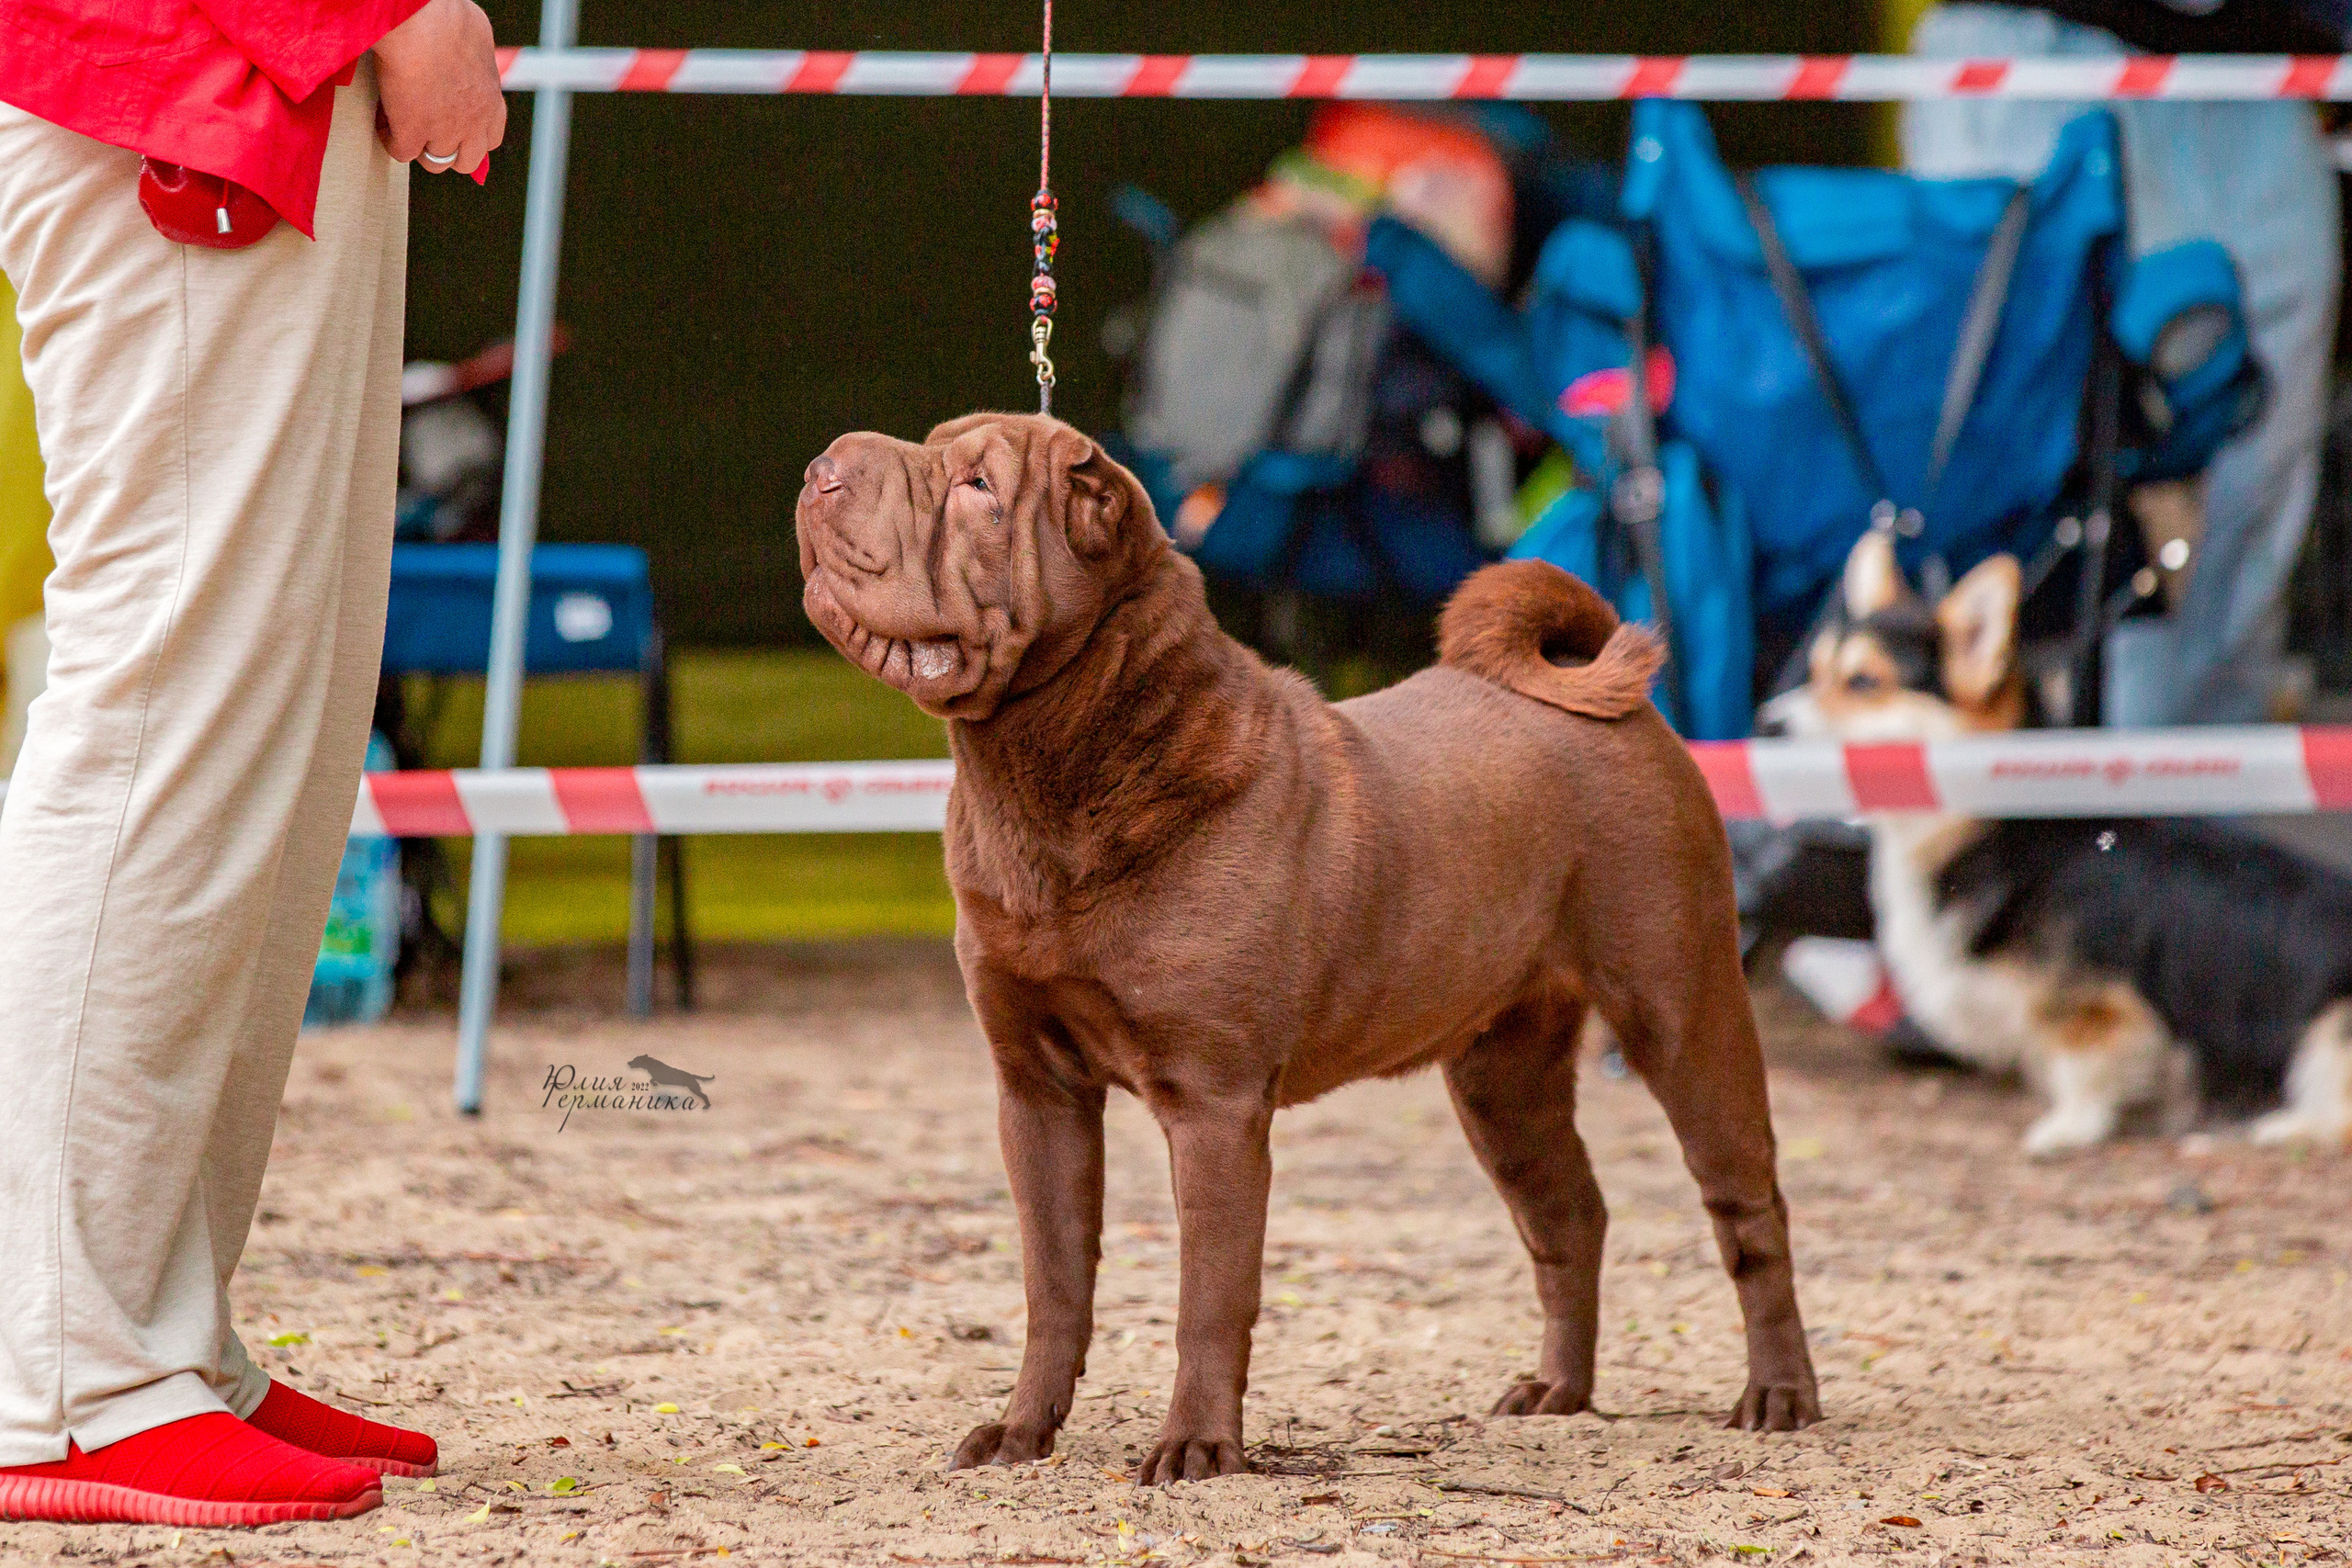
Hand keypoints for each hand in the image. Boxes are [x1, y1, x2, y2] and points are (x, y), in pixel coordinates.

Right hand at [372, 0, 505, 175]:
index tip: (453, 126)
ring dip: (419, 147)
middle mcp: (474, 124)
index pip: (490, 139)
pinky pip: (401, 152)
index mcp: (491, 101)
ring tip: (402, 123)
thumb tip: (472, 49)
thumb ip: (477, 54)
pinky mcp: (412, 133)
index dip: (471, 136)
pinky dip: (390, 139)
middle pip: (467, 160)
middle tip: (427, 129)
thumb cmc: (447, 17)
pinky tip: (383, 120)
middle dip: (448, 149)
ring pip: (435, 162)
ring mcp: (444, 132)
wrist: (421, 23)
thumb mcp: (478, 35)